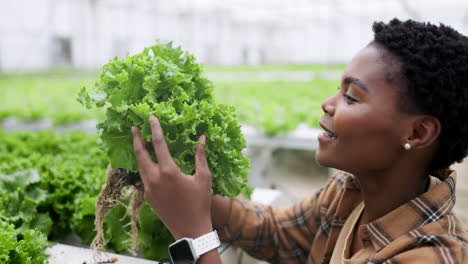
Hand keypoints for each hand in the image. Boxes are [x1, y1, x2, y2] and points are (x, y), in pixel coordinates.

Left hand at [132, 115, 212, 239]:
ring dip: (139, 153)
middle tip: (134, 127)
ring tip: (139, 143)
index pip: (158, 143)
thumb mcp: (203, 177)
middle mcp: (154, 178)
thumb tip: (201, 138)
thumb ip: (200, 156)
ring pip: (140, 166)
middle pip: (140, 154)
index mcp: (168, 171)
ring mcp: (148, 189)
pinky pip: (144, 178)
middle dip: (136, 139)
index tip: (151, 117)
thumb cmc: (200, 203)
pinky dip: (144, 167)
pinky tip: (148, 164)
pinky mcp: (147, 197)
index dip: (155, 128)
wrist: (191, 229)